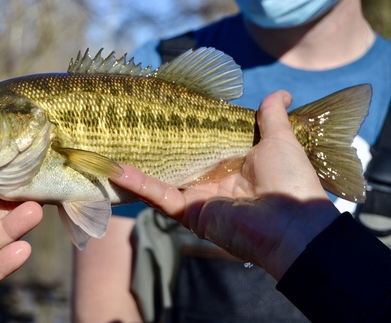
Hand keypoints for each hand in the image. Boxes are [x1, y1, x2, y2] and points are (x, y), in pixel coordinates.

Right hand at [112, 90, 340, 279]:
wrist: (293, 224)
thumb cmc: (289, 180)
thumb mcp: (280, 140)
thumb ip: (272, 117)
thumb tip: (280, 91)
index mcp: (231, 164)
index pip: (201, 143)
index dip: (184, 127)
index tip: (165, 108)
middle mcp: (211, 180)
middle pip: (177, 161)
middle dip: (155, 145)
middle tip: (130, 122)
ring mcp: (198, 197)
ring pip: (161, 179)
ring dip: (136, 165)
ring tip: (110, 146)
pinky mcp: (189, 212)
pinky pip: (160, 197)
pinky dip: (139, 184)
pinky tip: (116, 169)